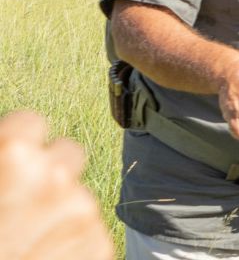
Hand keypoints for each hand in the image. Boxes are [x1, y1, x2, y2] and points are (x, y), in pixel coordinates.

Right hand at [0, 111, 112, 259]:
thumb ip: (1, 162)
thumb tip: (10, 148)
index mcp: (14, 156)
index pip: (32, 122)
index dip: (17, 142)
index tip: (10, 160)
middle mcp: (56, 176)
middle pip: (67, 153)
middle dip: (49, 172)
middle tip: (22, 201)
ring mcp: (82, 212)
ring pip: (77, 197)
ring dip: (57, 213)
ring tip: (24, 243)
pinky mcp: (98, 245)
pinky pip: (87, 232)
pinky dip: (68, 245)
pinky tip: (41, 259)